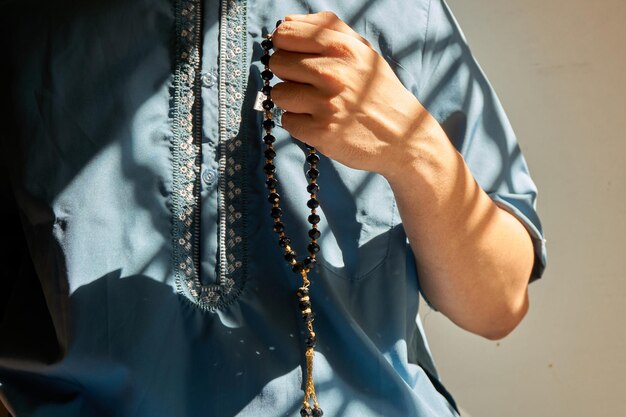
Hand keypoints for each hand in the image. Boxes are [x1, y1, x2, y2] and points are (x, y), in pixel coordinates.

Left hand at [270, 12, 438, 178]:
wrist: (403, 136)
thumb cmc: (377, 91)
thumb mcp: (363, 50)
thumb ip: (327, 28)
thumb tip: (286, 20)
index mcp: (342, 47)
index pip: (285, 33)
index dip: (285, 46)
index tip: (297, 57)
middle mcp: (332, 73)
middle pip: (277, 63)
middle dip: (289, 74)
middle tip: (311, 86)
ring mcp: (325, 104)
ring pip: (278, 94)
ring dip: (292, 101)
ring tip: (317, 105)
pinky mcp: (321, 132)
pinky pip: (287, 121)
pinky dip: (299, 124)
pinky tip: (320, 123)